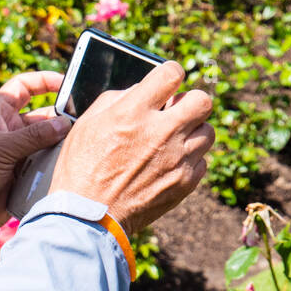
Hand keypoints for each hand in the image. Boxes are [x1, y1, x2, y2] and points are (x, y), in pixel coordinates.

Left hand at [0, 71, 71, 254]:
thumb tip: (64, 123)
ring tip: (84, 145)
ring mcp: (18, 155)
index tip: (66, 82)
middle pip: (43, 117)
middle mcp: (10, 132)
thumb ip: (33, 136)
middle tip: (85, 122)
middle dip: (62, 118)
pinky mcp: (25, 177)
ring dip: (62, 144)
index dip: (43, 81)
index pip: (22, 88)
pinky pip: (48, 167)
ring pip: (49, 143)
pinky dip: (59, 166)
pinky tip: (74, 166)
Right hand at [49, 61, 213, 234]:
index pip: (171, 73)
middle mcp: (161, 132)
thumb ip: (116, 99)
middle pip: (202, 100)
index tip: (166, 83)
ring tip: (172, 141)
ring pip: (208, 131)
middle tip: (175, 111)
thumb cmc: (82, 169)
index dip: (170, 74)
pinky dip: (189, 160)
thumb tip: (140, 90)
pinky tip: (169, 164)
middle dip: (190, 101)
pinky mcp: (185, 182)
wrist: (88, 217)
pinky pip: (202, 161)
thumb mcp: (87, 124)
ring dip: (192, 131)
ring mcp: (177, 159)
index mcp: (133, 112)